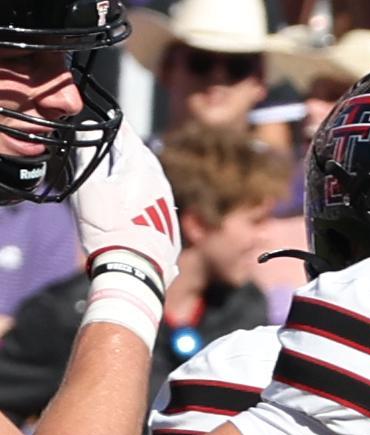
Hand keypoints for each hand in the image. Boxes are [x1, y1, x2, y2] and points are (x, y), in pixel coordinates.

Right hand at [70, 122, 179, 287]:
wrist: (133, 269)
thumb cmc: (108, 228)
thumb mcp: (88, 188)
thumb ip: (88, 157)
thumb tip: (90, 131)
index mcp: (141, 168)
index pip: (128, 136)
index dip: (114, 126)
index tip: (106, 119)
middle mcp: (160, 182)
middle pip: (142, 156)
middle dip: (126, 148)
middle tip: (111, 142)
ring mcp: (168, 203)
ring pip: (152, 177)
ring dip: (136, 170)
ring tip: (120, 169)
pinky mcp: (169, 223)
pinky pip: (157, 198)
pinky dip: (144, 192)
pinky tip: (134, 198)